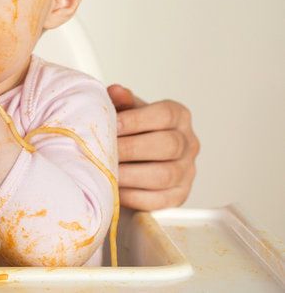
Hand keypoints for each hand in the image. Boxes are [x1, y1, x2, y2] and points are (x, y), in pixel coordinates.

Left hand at [108, 84, 199, 210]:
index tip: (112, 125)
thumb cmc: (129, 129)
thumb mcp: (125, 110)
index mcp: (178, 116)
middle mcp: (188, 143)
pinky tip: (114, 189)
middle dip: (131, 149)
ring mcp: (187, 172)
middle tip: (103, 151)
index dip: (137, 120)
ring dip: (131, 174)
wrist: (133, 156)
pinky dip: (133, 196)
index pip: (165, 115)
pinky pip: (159, 200)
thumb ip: (121, 101)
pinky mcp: (179, 196)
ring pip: (165, 175)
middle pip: (168, 146)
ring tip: (105, 171)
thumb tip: (115, 91)